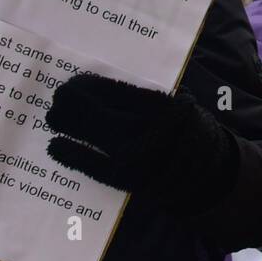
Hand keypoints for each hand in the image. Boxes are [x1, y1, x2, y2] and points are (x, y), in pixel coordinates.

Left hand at [46, 72, 237, 201]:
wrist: (208, 175)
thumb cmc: (188, 133)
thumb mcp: (176, 106)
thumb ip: (144, 98)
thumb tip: (98, 87)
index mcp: (157, 105)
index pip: (111, 89)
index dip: (86, 85)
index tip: (73, 82)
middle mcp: (142, 127)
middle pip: (93, 108)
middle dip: (70, 101)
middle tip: (58, 97)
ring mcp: (132, 154)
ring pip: (88, 132)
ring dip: (65, 122)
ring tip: (53, 117)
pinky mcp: (125, 178)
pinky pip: (90, 164)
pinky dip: (70, 153)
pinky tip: (55, 145)